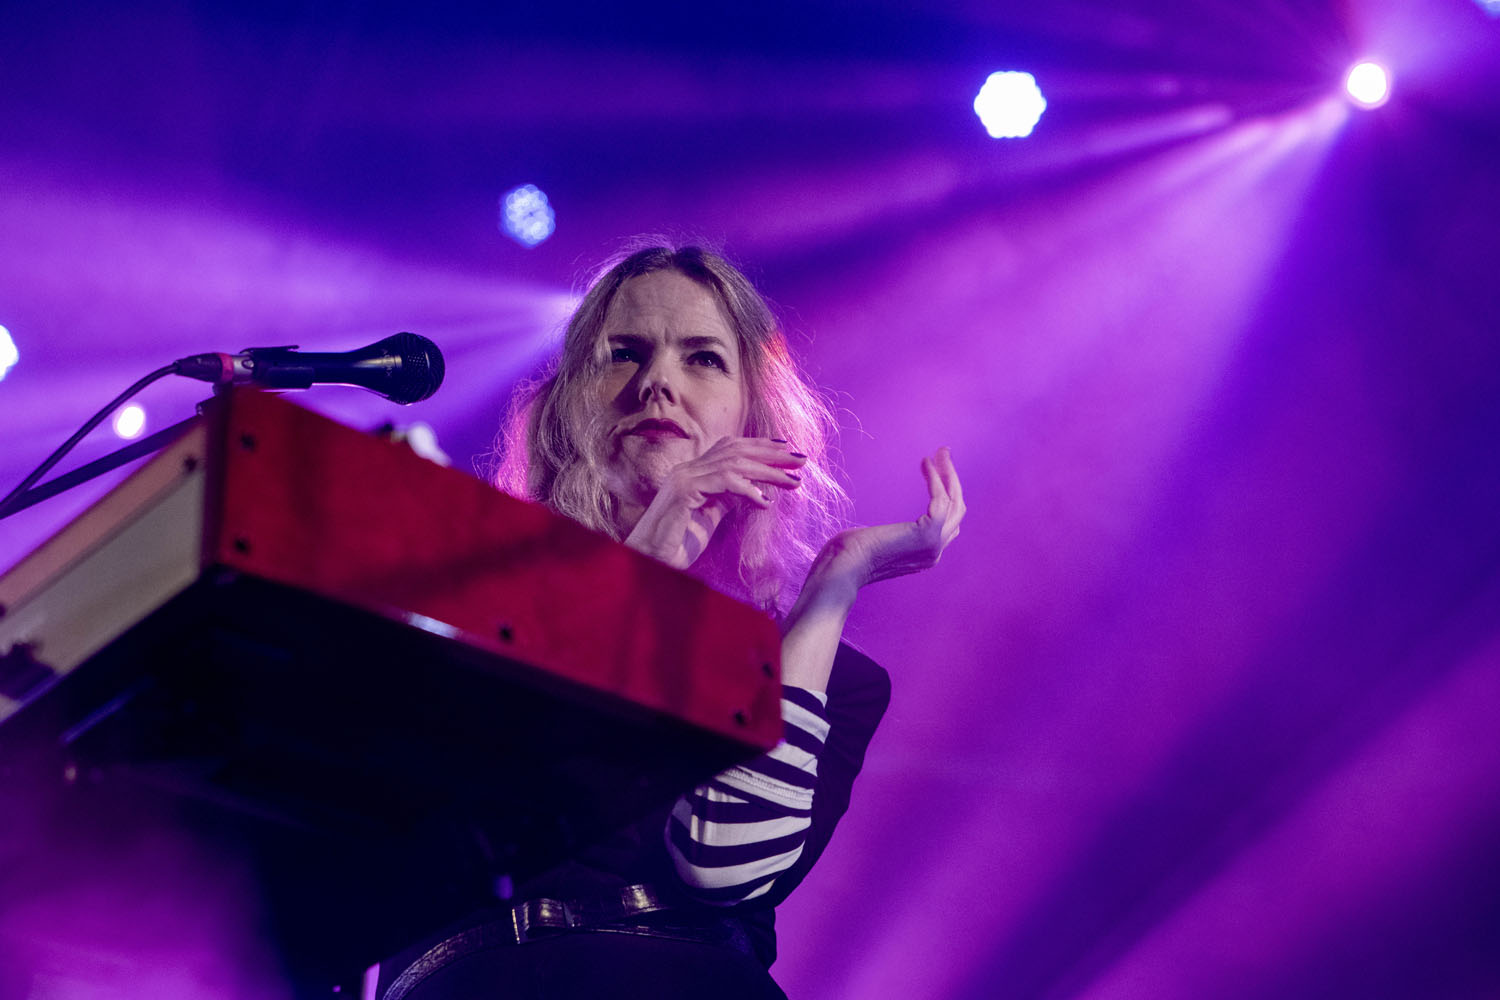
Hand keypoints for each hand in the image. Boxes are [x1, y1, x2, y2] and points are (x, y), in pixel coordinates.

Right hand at [623, 436, 805, 568]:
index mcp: (693, 472)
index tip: (788, 451)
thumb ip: (727, 500)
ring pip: (734, 463)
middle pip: (736, 449)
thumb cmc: (677, 545)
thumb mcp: (709, 517)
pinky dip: (747, 489)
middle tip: (801, 460)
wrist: (648, 561)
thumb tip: (756, 491)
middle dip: (771, 454)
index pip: (730, 448)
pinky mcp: (684, 492)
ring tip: (793, 481)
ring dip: (767, 471)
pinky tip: (764, 502)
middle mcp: (687, 470)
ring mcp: (683, 478)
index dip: (761, 446)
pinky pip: (723, 482)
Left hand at [809, 446, 964, 593]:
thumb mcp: (877, 543)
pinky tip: (925, 463)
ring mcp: (933, 545)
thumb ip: (892, 537)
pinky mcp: (927, 534)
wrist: (842, 567)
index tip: (933, 470)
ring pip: (955, 502)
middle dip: (952, 480)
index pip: (948, 522)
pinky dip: (935, 479)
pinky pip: (940, 500)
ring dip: (948, 474)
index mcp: (925, 556)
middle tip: (944, 454)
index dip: (944, 494)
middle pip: (957, 510)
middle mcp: (935, 552)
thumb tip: (888, 530)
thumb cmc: (847, 554)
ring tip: (939, 453)